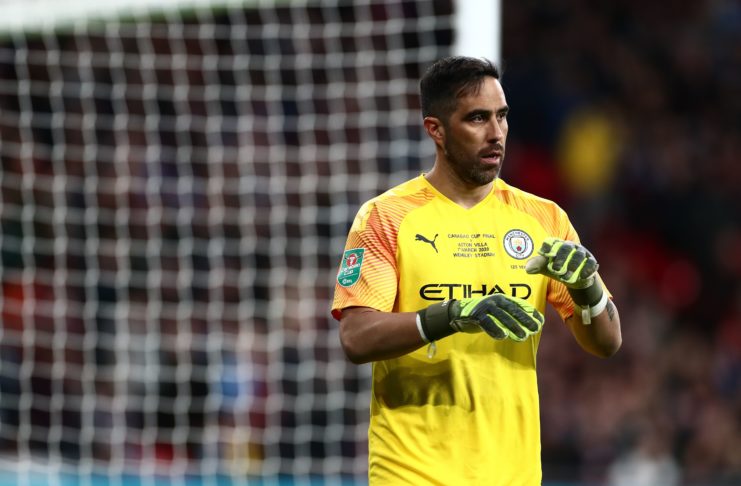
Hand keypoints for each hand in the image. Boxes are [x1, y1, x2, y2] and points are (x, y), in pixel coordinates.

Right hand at [417, 294, 543, 342]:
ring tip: (522, 336)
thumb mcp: (497, 313)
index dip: (530, 313)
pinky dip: (495, 329)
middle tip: (535, 329)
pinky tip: (503, 337)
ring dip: (513, 327)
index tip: (541, 322)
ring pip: (502, 317)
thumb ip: (510, 317)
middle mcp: (494, 300)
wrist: (459, 314)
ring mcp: (485, 307)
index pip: (520, 305)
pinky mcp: (476, 315)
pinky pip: (487, 322)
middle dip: (525, 320)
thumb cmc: (482, 315)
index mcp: (502, 299)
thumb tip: (528, 326)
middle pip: (513, 310)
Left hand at [525, 237, 605, 323]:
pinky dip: (586, 270)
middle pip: (566, 247)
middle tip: (556, 270)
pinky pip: (590, 263)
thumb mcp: (546, 267)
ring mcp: (582, 253)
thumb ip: (537, 266)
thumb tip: (527, 268)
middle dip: (561, 258)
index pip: (552, 241)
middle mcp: (571, 246)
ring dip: (572, 266)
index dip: (548, 246)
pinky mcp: (591, 261)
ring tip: (566, 277)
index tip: (543, 253)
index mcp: (558, 244)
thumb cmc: (558, 268)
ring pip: (578, 255)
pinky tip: (581, 276)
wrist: (575, 278)